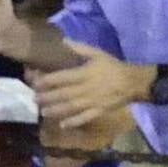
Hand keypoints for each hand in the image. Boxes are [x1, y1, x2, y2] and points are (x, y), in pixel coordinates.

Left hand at [34, 40, 149, 128]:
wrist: (132, 82)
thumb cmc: (113, 66)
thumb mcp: (97, 53)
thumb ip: (79, 48)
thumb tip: (63, 42)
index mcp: (86, 73)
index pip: (63, 77)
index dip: (48, 81)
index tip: (36, 83)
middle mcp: (87, 88)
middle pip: (64, 94)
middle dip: (48, 97)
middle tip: (35, 99)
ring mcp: (93, 101)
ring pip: (71, 107)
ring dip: (56, 110)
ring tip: (43, 111)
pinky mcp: (99, 111)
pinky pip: (84, 118)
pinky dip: (74, 122)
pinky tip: (63, 124)